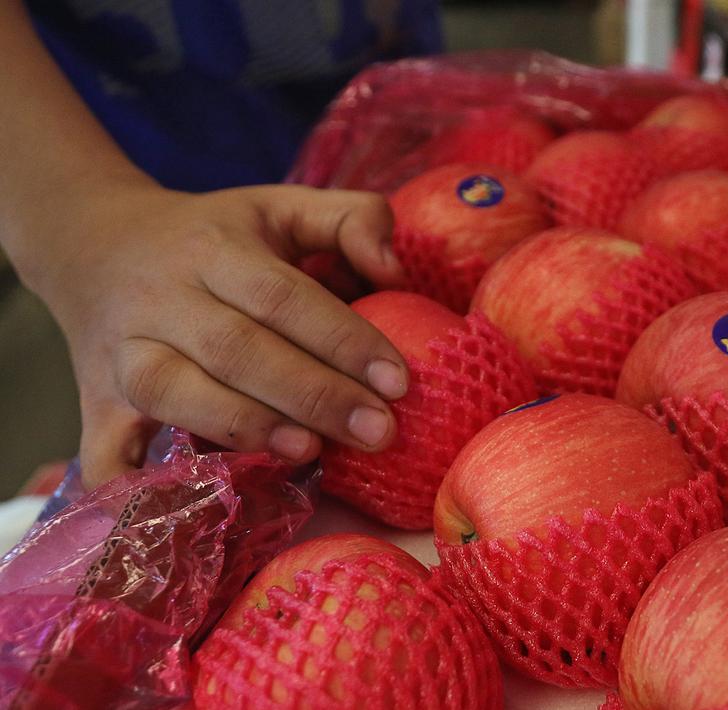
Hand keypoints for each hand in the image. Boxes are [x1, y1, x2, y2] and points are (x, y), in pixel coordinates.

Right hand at [37, 182, 408, 487]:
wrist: (94, 242)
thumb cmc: (215, 236)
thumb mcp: (282, 206)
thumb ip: (351, 219)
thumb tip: (394, 270)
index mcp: (214, 249)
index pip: (284, 297)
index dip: (344, 340)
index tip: (398, 383)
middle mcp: (161, 299)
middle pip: (238, 349)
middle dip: (314, 395)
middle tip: (378, 431)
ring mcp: (122, 354)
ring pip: (174, 391)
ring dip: (244, 427)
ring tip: (311, 453)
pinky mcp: (94, 403)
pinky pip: (105, 452)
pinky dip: (135, 487)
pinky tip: (189, 511)